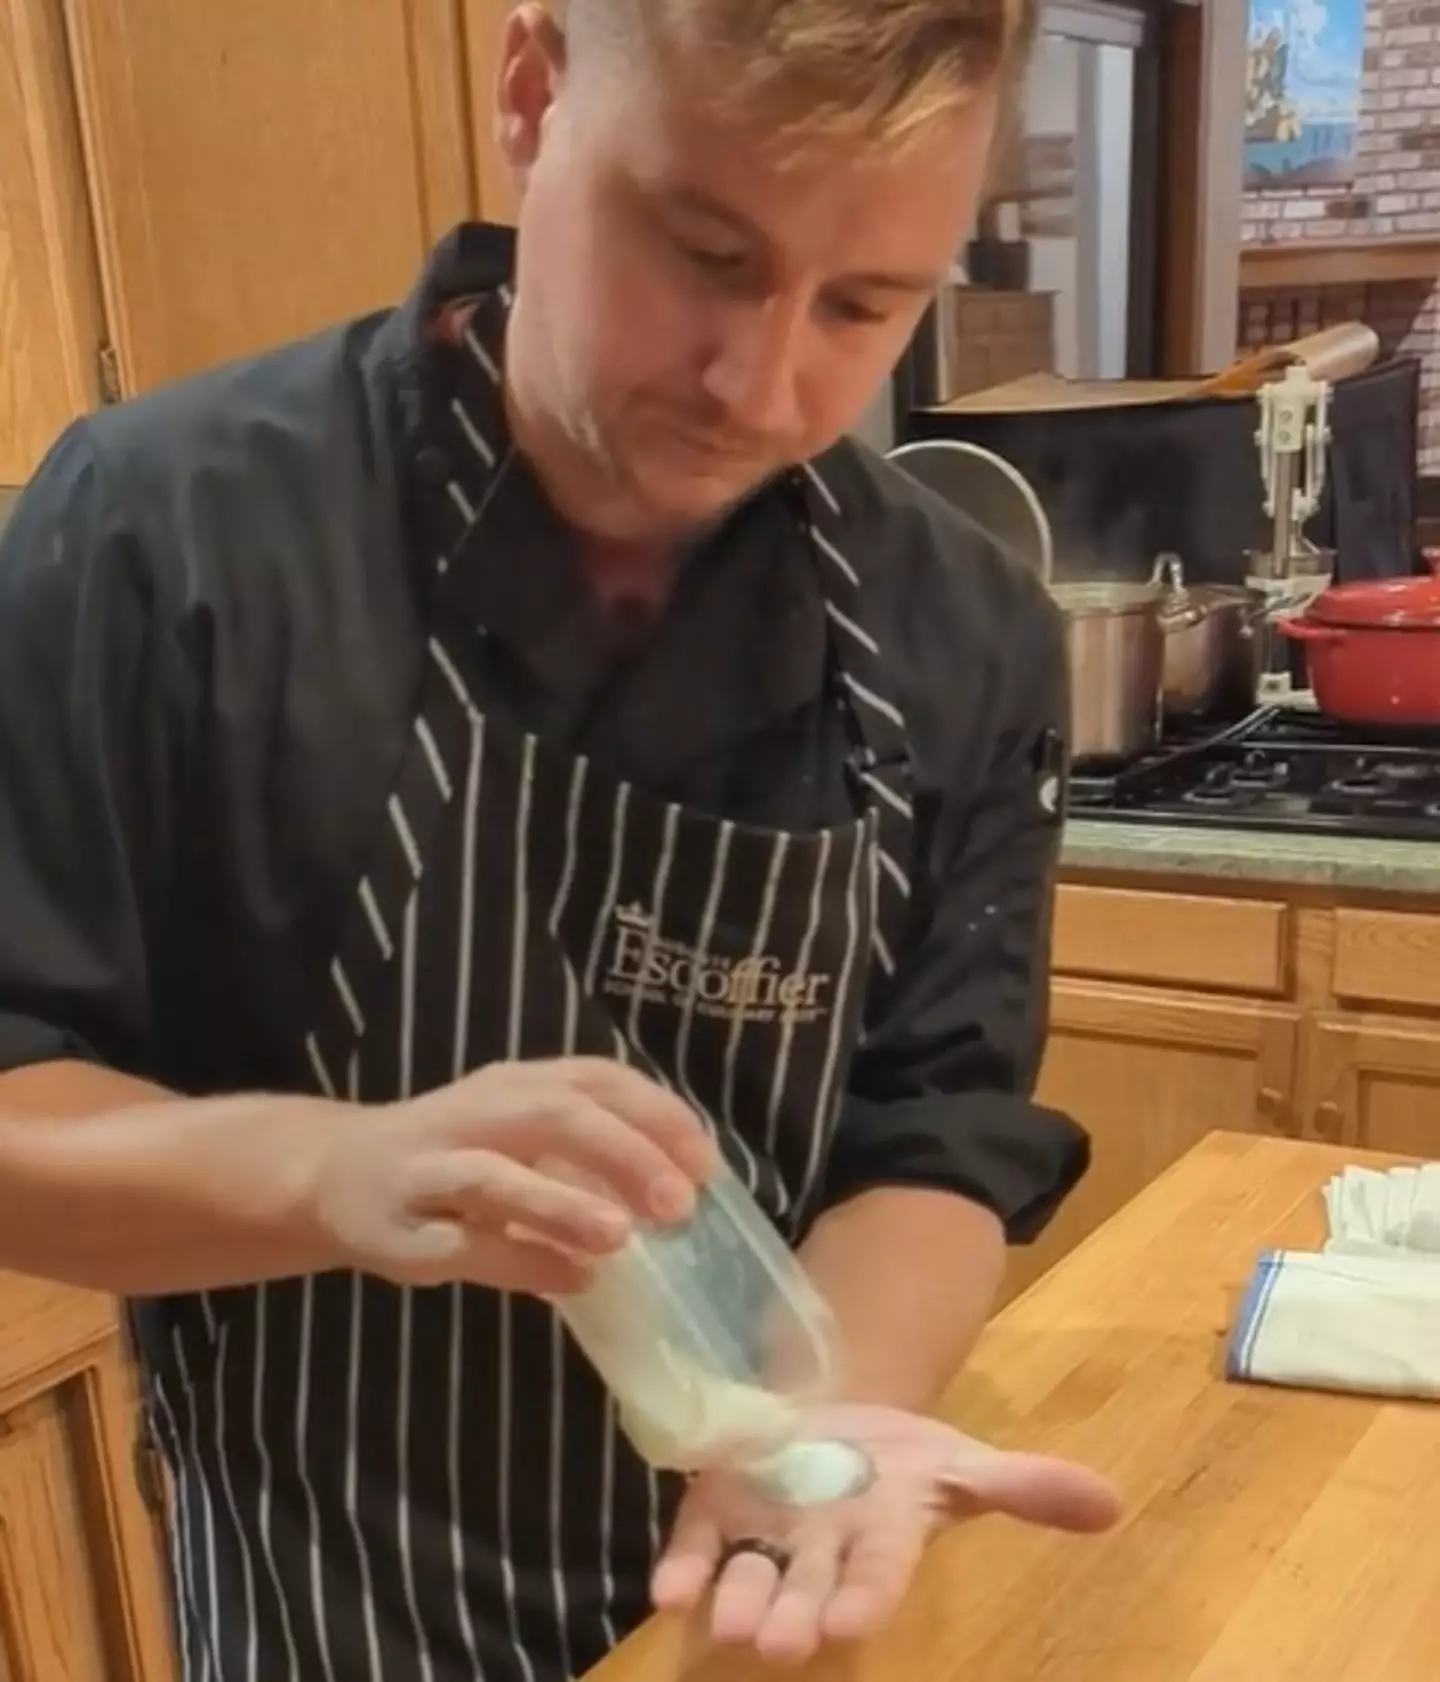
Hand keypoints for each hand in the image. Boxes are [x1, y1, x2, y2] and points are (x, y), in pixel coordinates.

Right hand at [311, 1057, 717, 1293]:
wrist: (333, 1174)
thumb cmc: (457, 1155)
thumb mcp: (523, 1134)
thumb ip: (592, 1152)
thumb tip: (685, 1191)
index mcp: (518, 1082)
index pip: (597, 1079)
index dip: (657, 1115)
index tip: (707, 1165)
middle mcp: (476, 1111)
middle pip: (553, 1114)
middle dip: (622, 1154)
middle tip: (677, 1205)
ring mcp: (431, 1166)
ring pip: (495, 1177)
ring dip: (561, 1204)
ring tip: (620, 1238)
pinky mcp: (399, 1227)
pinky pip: (464, 1244)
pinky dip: (521, 1261)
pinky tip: (572, 1281)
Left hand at [652, 1403, 1120, 1664]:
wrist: (833, 1418)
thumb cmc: (902, 1458)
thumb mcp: (964, 1461)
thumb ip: (1026, 1485)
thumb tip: (1111, 1503)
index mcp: (882, 1535)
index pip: (878, 1572)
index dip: (867, 1594)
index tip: (855, 1619)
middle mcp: (820, 1546)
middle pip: (807, 1588)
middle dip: (794, 1616)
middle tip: (779, 1644)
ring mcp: (765, 1529)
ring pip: (749, 1576)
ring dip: (737, 1600)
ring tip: (726, 1624)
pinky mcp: (718, 1506)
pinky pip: (699, 1543)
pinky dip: (684, 1566)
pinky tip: (666, 1591)